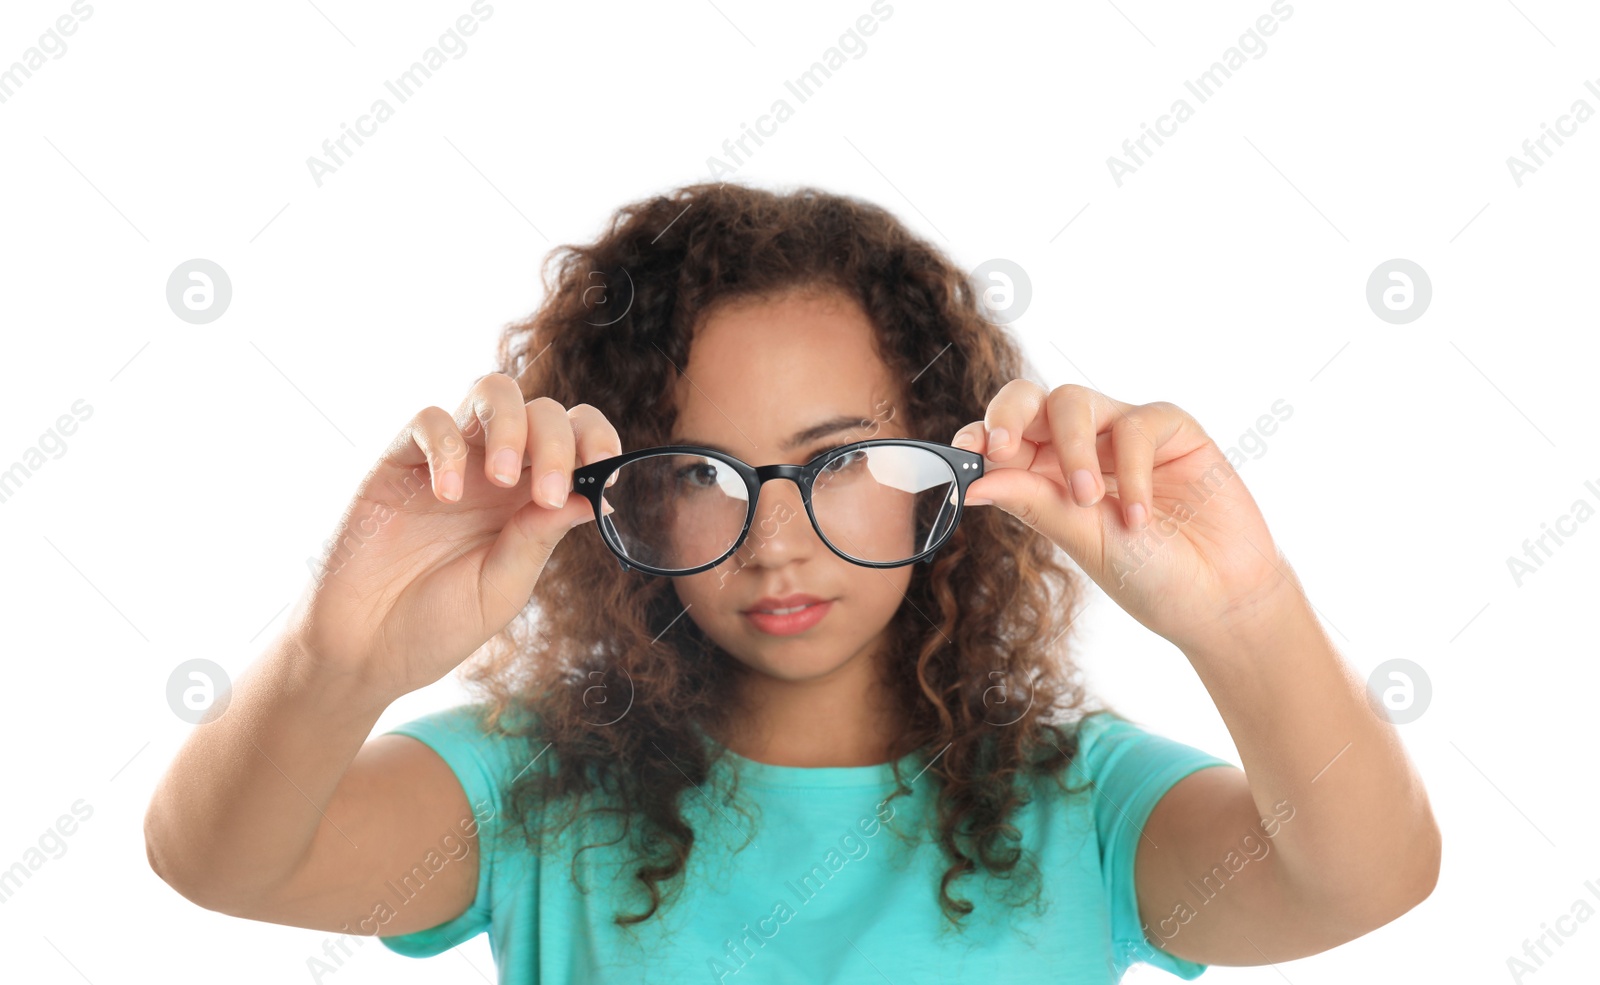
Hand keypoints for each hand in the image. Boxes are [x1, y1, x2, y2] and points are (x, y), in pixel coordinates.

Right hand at [284, 373, 618, 702]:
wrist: (365, 649)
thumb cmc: (436, 623)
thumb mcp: (501, 589)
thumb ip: (539, 539)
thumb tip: (592, 496)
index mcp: (530, 498)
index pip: (576, 440)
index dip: (598, 441)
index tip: (605, 471)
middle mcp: (495, 469)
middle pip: (544, 410)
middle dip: (557, 442)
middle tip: (545, 492)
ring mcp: (449, 459)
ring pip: (493, 391)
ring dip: (510, 426)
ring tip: (500, 478)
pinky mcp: (399, 460)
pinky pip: (430, 420)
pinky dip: (445, 446)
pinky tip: (446, 494)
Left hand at [952, 381, 1289, 650]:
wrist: (1221, 601)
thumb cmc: (1149, 578)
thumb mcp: (1082, 542)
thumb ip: (1034, 504)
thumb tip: (972, 485)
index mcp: (1048, 475)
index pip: (1005, 437)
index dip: (982, 433)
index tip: (968, 450)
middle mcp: (1082, 448)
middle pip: (1033, 400)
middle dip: (1010, 414)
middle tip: (1001, 447)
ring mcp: (1125, 436)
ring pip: (1076, 402)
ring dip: (1073, 447)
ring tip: (1087, 500)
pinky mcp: (1173, 431)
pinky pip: (1137, 423)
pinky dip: (1131, 469)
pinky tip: (1140, 514)